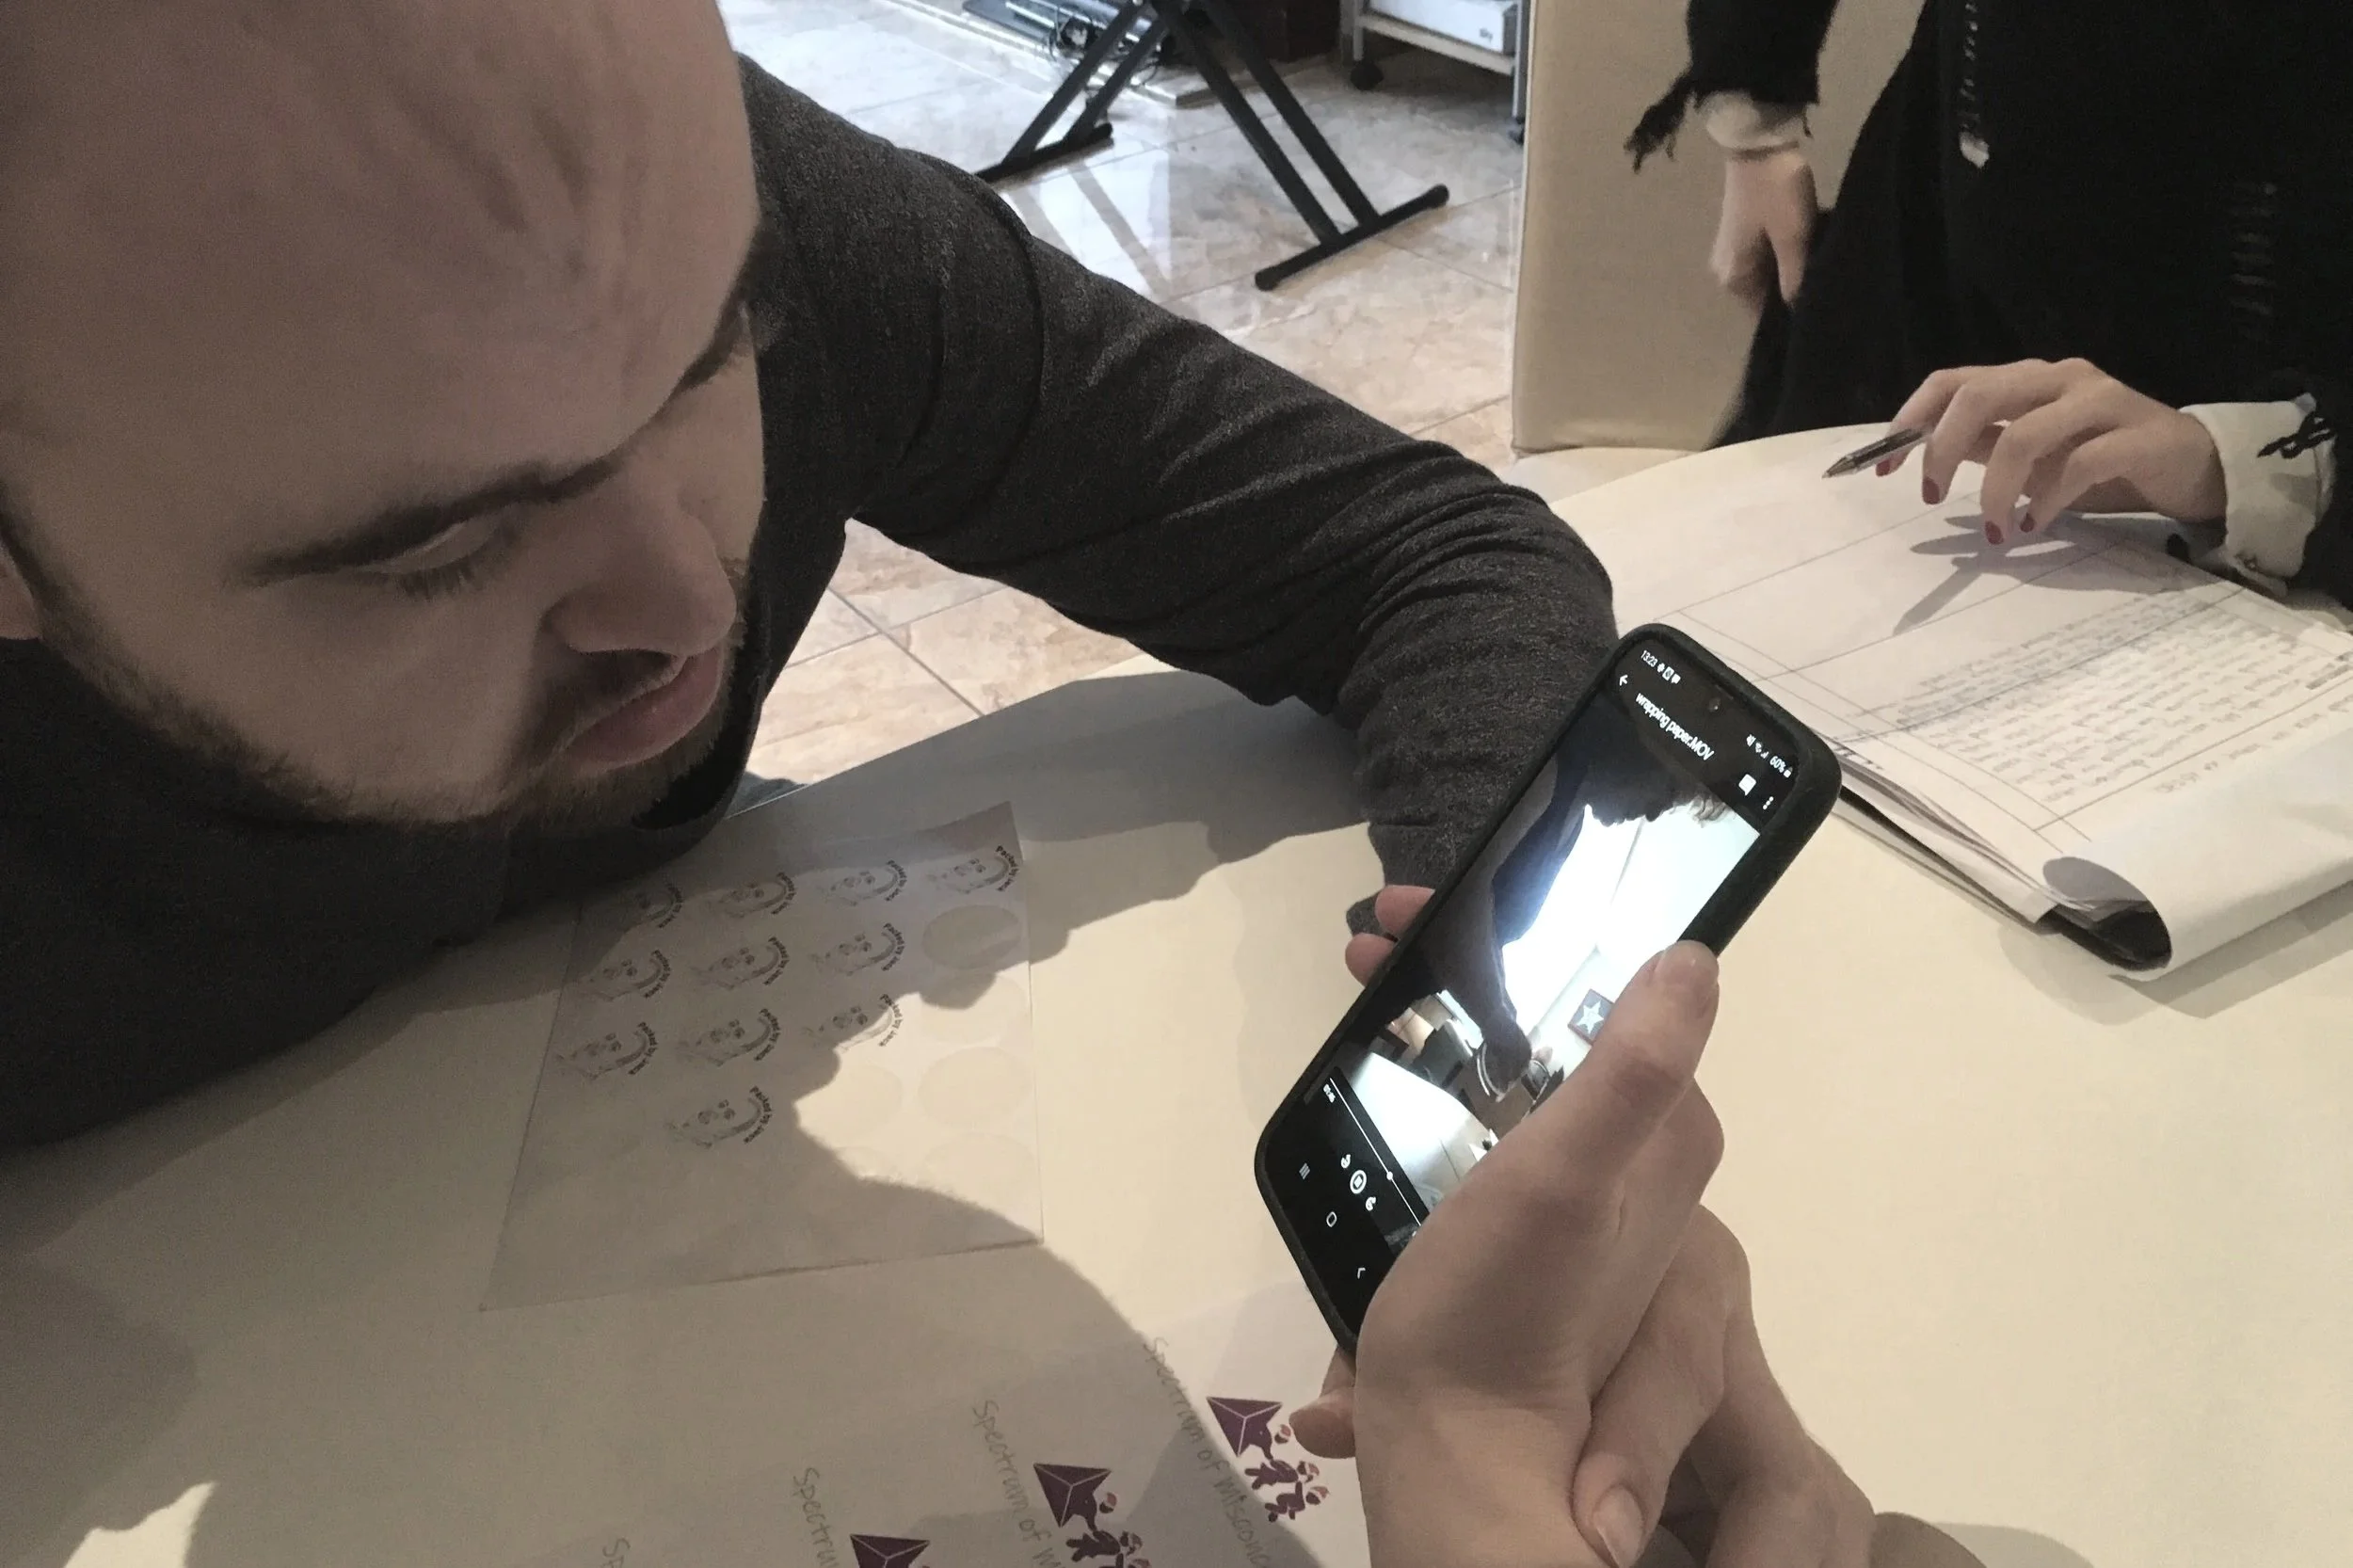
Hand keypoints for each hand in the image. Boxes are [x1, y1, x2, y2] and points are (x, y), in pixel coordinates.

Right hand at [1319, 904, 1871, 1567]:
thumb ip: (1633, 1069)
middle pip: (1556, 1021)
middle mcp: (1636, 1159)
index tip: (1410, 911)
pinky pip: (1487, 1119)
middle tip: (1368, 947)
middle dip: (1460, 970)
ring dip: (1441, 1018)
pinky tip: (1382, 1083)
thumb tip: (1693, 955)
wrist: (1454, 1447)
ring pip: (1516, 1066)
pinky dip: (1435, 1083)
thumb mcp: (1564, 1176)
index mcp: (1663, 1135)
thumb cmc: (1504, 1311)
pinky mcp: (1525, 1231)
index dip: (1508, 928)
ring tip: (1363, 991)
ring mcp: (1579, 1198)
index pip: (1607, 984)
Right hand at [1713, 150, 1815, 310]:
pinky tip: (1806, 249)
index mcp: (1734, 279)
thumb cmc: (1775, 192)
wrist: (1757, 139)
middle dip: (1792, 294)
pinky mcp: (1740, 233)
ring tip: (1821, 269)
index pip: (1763, 318)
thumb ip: (1795, 280)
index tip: (1820, 312)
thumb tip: (1800, 313)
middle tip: (1827, 288)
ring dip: (1790, 274)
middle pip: (1764, 298)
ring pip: (1766, 277)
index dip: (1791, 318)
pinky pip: (1764, 259)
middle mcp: (1726, 272)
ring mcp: (1731, 251)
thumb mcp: (1793, 238)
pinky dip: (1783, 258)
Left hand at [1889, 358, 2226, 542]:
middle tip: (1933, 497)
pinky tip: (2035, 525)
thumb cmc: (2108, 463)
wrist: (2195, 468)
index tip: (1885, 468)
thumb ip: (1987, 447)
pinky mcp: (2137, 436)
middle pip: (1979, 393)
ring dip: (1994, 490)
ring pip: (2024, 433)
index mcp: (2030, 379)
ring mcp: (2102, 402)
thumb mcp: (2035, 456)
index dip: (1911, 420)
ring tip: (1995, 530)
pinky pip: (2077, 466)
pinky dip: (2046, 501)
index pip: (1953, 380)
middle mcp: (2062, 378)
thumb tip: (1929, 457)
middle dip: (1942, 448)